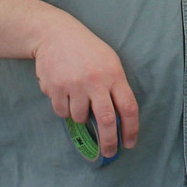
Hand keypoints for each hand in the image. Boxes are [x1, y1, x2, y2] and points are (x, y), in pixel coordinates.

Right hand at [31, 16, 139, 155]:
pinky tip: (63, 92)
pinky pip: (61, 112)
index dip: (131, 129)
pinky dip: (63, 108)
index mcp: (113, 75)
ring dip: (80, 116)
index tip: (129, 143)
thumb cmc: (87, 50)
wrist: (55, 34)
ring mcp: (74, 85)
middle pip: (106, 121)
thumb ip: (115, 88)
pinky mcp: (55, 88)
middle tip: (109, 152)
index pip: (128, 108)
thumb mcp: (109, 62)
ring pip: (80, 118)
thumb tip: (119, 120)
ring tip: (77, 98)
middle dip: (109, 142)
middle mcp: (95, 81)